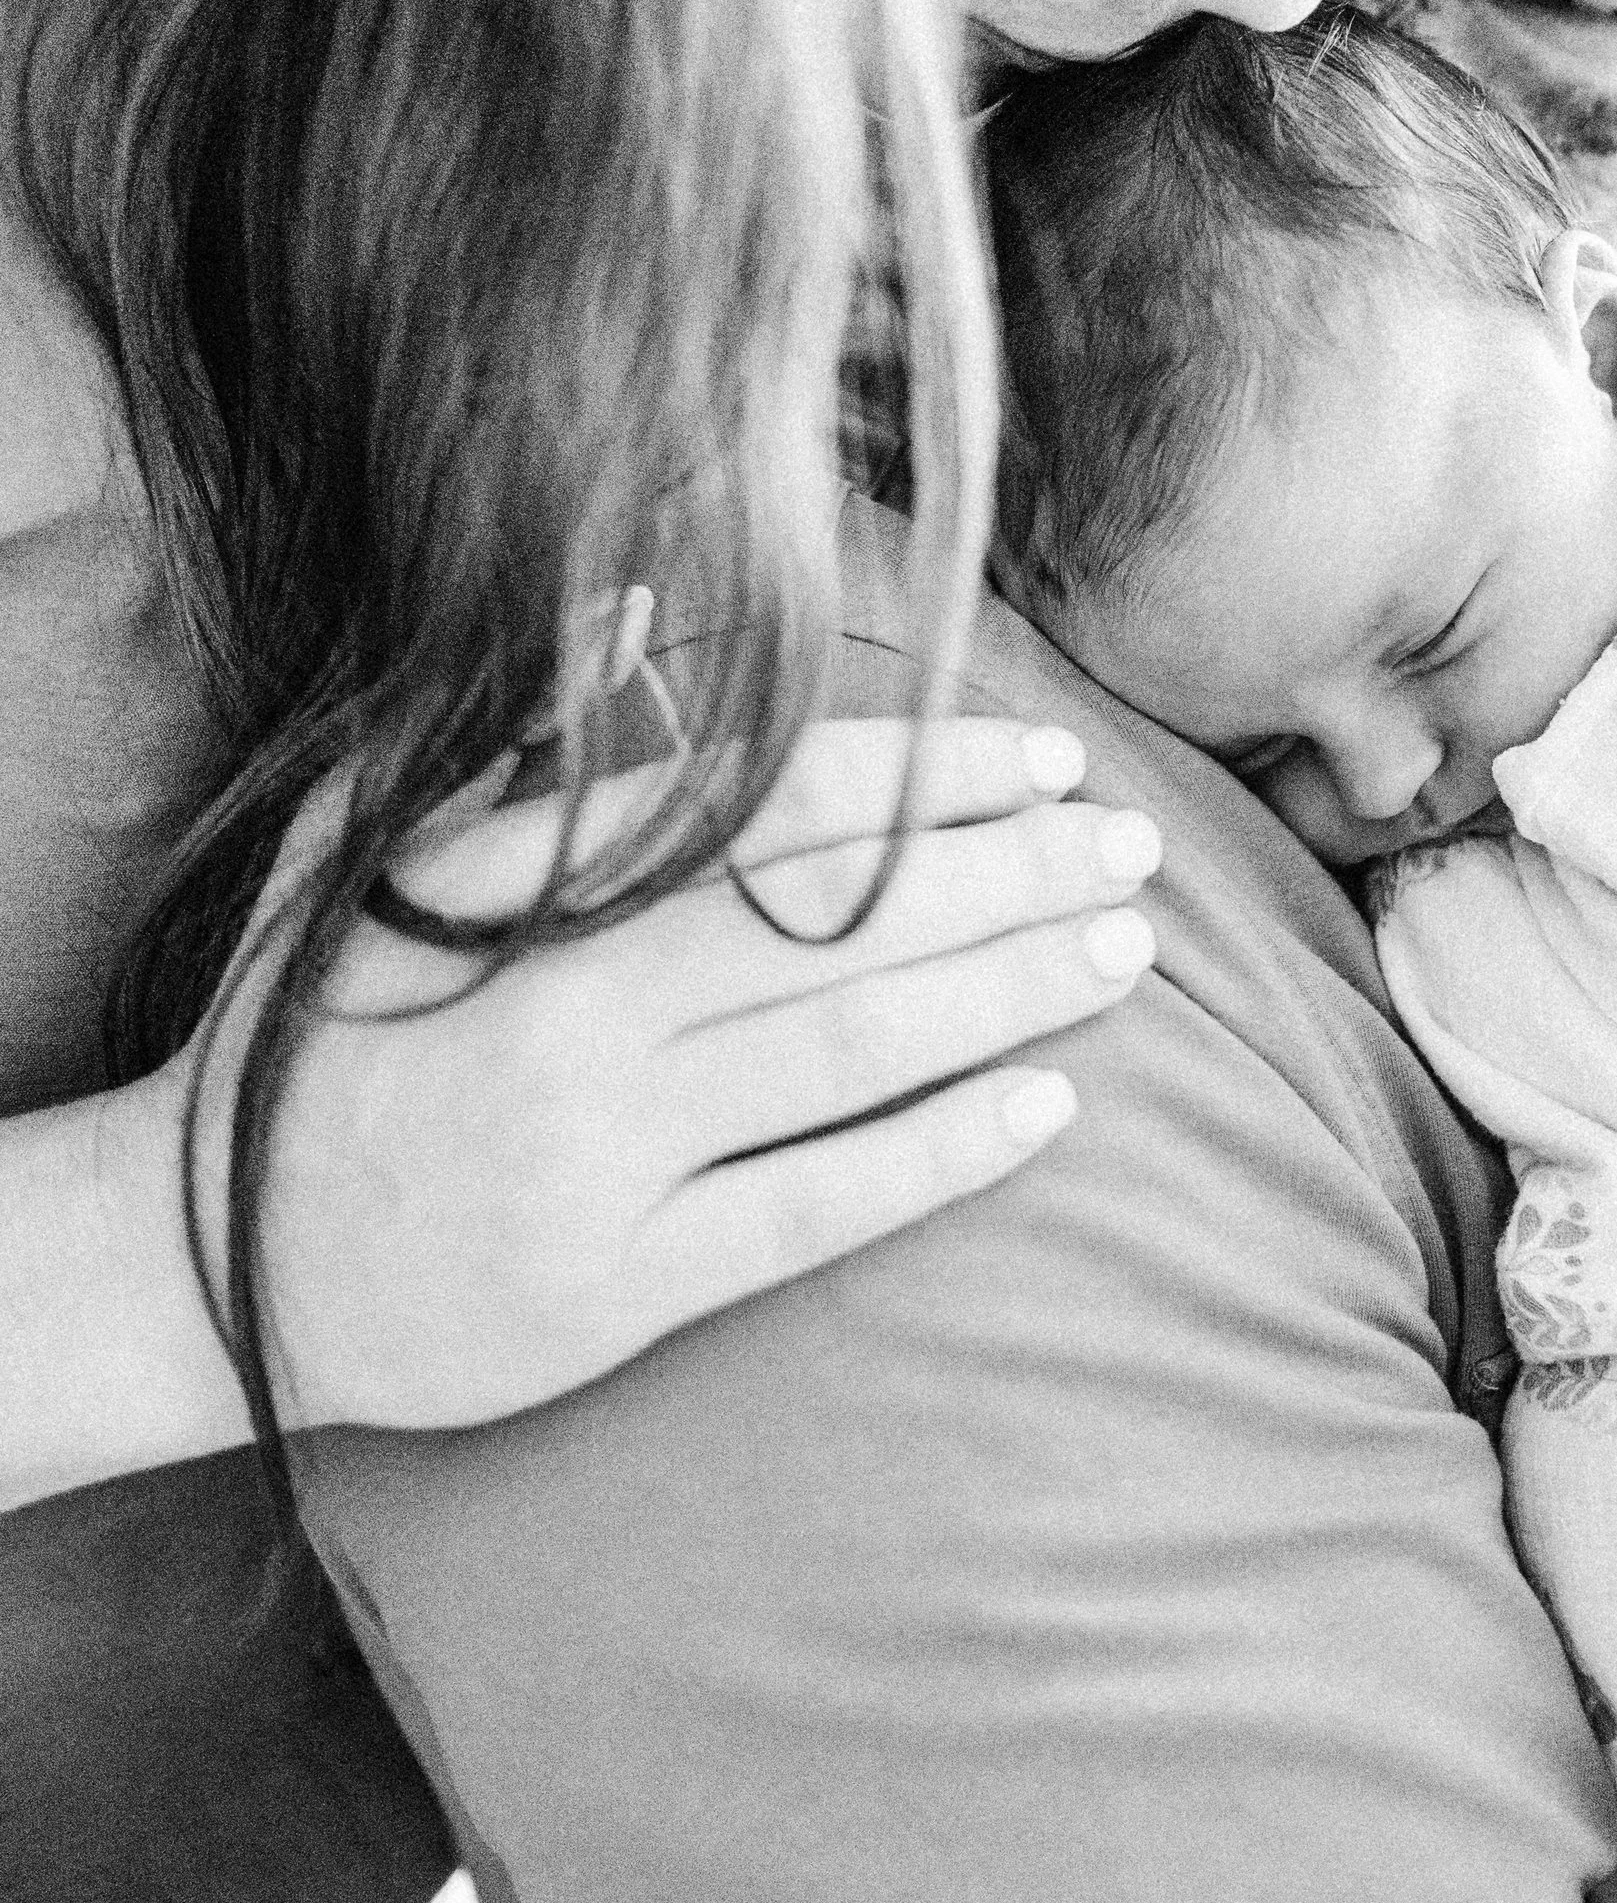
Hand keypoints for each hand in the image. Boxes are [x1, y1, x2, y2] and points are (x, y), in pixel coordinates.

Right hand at [188, 716, 1157, 1428]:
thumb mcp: (366, 848)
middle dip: (1016, 875)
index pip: (779, 810)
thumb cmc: (302, 1032)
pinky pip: (813, 1212)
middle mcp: (577, 1024)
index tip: (1045, 752)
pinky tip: (1045, 1108)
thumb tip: (644, 609)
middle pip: (851, 926)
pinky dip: (938, 1155)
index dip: (931, 772)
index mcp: (530, 900)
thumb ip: (517, 735)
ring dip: (1010, 995)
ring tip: (1128, 952)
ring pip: (854, 1056)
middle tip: (1138, 847)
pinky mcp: (617, 1293)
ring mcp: (602, 1165)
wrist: (193, 1261)